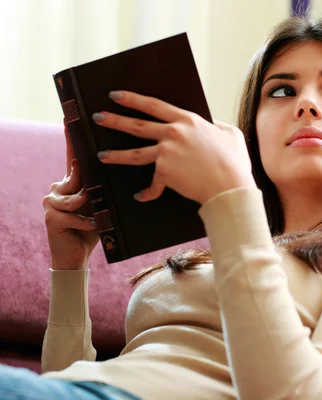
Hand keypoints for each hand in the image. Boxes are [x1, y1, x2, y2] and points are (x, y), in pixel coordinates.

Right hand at [42, 124, 98, 269]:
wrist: (76, 256)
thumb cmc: (94, 228)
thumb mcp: (101, 205)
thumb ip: (101, 190)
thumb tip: (114, 170)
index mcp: (72, 183)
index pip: (73, 157)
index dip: (71, 138)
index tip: (70, 117)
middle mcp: (58, 187)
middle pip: (77, 175)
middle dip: (88, 183)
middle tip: (93, 192)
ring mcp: (52, 200)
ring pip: (79, 195)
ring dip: (91, 207)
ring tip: (94, 218)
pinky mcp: (51, 216)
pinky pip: (76, 213)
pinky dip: (88, 221)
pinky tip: (89, 227)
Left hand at [93, 91, 255, 204]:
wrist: (230, 188)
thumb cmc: (235, 163)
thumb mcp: (231, 135)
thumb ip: (217, 126)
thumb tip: (212, 125)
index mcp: (188, 121)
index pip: (153, 106)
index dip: (133, 99)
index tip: (116, 95)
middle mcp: (173, 134)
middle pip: (137, 126)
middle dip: (115, 120)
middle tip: (99, 117)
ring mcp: (166, 154)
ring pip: (134, 154)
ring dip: (116, 155)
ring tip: (102, 155)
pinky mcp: (164, 174)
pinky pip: (152, 185)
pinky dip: (147, 193)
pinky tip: (141, 196)